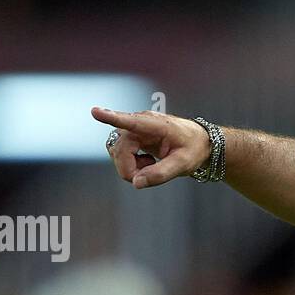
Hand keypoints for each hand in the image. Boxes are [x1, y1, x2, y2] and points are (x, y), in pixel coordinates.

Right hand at [92, 107, 210, 188]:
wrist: (198, 142)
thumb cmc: (193, 149)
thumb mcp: (183, 164)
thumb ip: (160, 174)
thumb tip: (136, 183)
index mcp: (155, 125)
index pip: (130, 122)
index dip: (111, 118)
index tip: (95, 111)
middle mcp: (139, 124)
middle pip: (120, 151)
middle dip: (130, 170)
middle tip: (149, 176)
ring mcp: (133, 129)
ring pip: (117, 154)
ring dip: (130, 167)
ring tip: (151, 164)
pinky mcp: (130, 137)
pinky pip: (120, 154)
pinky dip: (130, 164)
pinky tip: (146, 162)